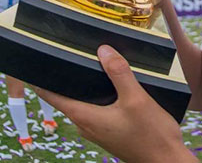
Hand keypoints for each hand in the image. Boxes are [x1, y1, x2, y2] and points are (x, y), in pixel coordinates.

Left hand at [34, 46, 195, 162]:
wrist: (166, 161)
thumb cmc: (151, 135)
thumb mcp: (136, 99)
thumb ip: (119, 73)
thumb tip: (103, 50)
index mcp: (85, 116)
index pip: (51, 96)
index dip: (41, 79)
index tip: (35, 60)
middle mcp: (85, 124)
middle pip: (66, 96)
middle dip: (66, 75)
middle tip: (67, 50)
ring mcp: (96, 129)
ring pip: (82, 101)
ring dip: (85, 84)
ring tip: (91, 61)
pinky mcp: (108, 130)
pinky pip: (95, 107)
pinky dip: (98, 93)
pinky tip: (111, 82)